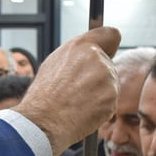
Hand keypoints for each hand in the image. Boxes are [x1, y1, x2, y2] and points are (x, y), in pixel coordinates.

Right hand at [16, 26, 120, 155]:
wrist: (43, 121)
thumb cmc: (44, 95)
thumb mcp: (54, 63)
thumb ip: (77, 55)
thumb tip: (88, 52)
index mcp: (81, 46)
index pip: (111, 34)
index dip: (109, 44)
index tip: (108, 51)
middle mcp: (97, 59)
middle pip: (109, 65)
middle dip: (99, 76)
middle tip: (78, 89)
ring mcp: (107, 79)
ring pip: (110, 84)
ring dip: (100, 93)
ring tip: (78, 101)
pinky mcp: (112, 99)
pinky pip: (111, 102)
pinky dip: (101, 107)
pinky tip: (83, 110)